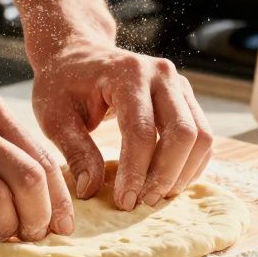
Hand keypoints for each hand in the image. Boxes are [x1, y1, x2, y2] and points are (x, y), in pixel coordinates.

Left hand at [31, 42, 213, 209]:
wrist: (77, 54)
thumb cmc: (62, 84)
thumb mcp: (55, 117)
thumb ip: (76, 152)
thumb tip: (91, 191)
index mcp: (127, 74)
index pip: (141, 131)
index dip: (136, 172)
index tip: (124, 202)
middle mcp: (161, 74)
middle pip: (183, 133)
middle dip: (166, 175)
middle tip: (143, 202)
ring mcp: (178, 84)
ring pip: (201, 136)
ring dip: (183, 172)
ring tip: (155, 196)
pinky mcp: (185, 97)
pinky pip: (202, 135)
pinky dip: (191, 163)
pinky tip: (168, 182)